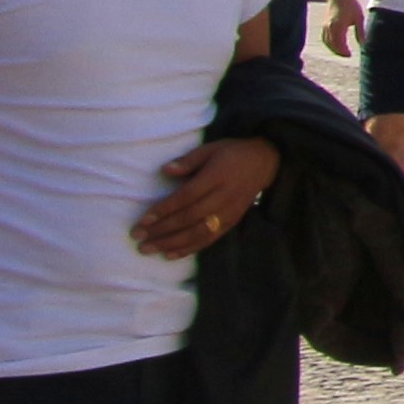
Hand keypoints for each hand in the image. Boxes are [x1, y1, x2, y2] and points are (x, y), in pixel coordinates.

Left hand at [136, 136, 277, 259]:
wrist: (266, 162)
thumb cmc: (232, 154)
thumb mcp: (211, 149)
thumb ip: (188, 160)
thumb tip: (165, 170)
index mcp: (217, 176)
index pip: (187, 196)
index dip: (164, 209)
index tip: (142, 220)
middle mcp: (224, 197)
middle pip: (189, 217)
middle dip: (161, 230)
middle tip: (137, 237)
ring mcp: (229, 212)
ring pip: (198, 232)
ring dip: (171, 243)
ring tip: (148, 249)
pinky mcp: (232, 222)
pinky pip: (209, 239)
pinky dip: (189, 249)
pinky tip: (170, 254)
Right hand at [319, 0, 357, 58]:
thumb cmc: (351, 5)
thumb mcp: (359, 18)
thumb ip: (360, 32)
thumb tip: (363, 44)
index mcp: (339, 27)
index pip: (340, 44)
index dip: (344, 51)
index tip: (350, 55)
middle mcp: (330, 27)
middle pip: (332, 45)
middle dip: (339, 52)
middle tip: (347, 55)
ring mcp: (325, 26)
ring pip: (327, 42)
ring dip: (333, 48)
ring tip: (341, 52)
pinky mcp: (324, 24)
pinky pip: (324, 37)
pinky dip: (329, 43)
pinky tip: (335, 44)